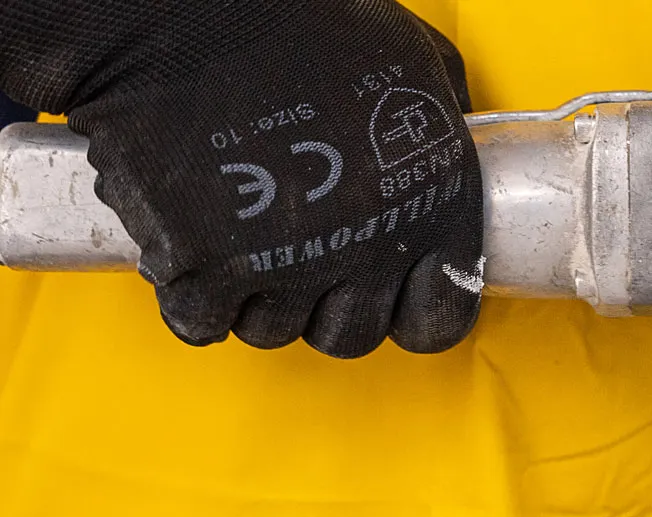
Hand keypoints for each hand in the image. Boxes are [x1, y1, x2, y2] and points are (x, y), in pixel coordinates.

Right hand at [2, 0, 483, 357]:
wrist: (193, 14)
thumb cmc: (304, 22)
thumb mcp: (415, 62)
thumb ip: (439, 118)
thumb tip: (447, 137)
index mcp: (435, 207)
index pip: (440, 320)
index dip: (408, 310)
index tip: (382, 290)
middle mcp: (371, 247)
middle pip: (350, 335)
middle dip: (324, 308)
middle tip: (299, 259)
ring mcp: (289, 265)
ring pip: (272, 330)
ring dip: (254, 296)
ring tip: (240, 236)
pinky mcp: (205, 266)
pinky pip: (199, 320)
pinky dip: (190, 295)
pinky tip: (190, 249)